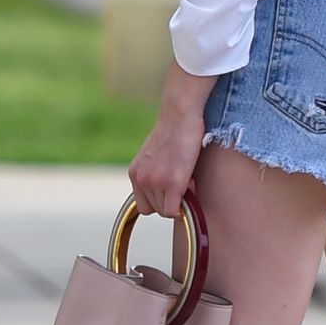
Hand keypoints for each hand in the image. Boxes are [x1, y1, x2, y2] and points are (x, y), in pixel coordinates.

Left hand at [127, 61, 218, 217]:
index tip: (172, 188)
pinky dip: (185, 206)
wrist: (179, 113)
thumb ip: (156, 173)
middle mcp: (140, 179)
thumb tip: (173, 192)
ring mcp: (154, 182)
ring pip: (165, 211)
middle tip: (182, 184)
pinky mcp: (171, 183)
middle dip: (169, 201)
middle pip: (153, 209)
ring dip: (178, 200)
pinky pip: (174, 211)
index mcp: (135, 172)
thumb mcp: (155, 154)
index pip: (143, 204)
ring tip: (187, 179)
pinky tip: (190, 186)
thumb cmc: (174, 130)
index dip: (160, 199)